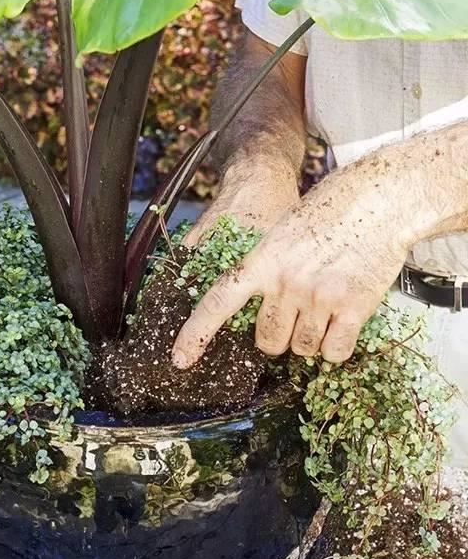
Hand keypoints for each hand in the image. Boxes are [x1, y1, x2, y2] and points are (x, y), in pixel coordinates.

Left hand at [173, 164, 411, 366]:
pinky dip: (337, 347)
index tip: (180, 360)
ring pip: (302, 349)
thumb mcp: (281, 231)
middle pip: (267, 341)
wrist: (379, 198)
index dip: (195, 334)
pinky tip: (343, 323)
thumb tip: (252, 304)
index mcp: (262, 260)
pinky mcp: (353, 308)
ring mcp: (319, 297)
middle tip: (296, 316)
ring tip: (325, 309)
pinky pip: (335, 352)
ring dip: (311, 340)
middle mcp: (286, 282)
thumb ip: (264, 268)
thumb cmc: (331, 210)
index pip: (218, 303)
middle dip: (278, 336)